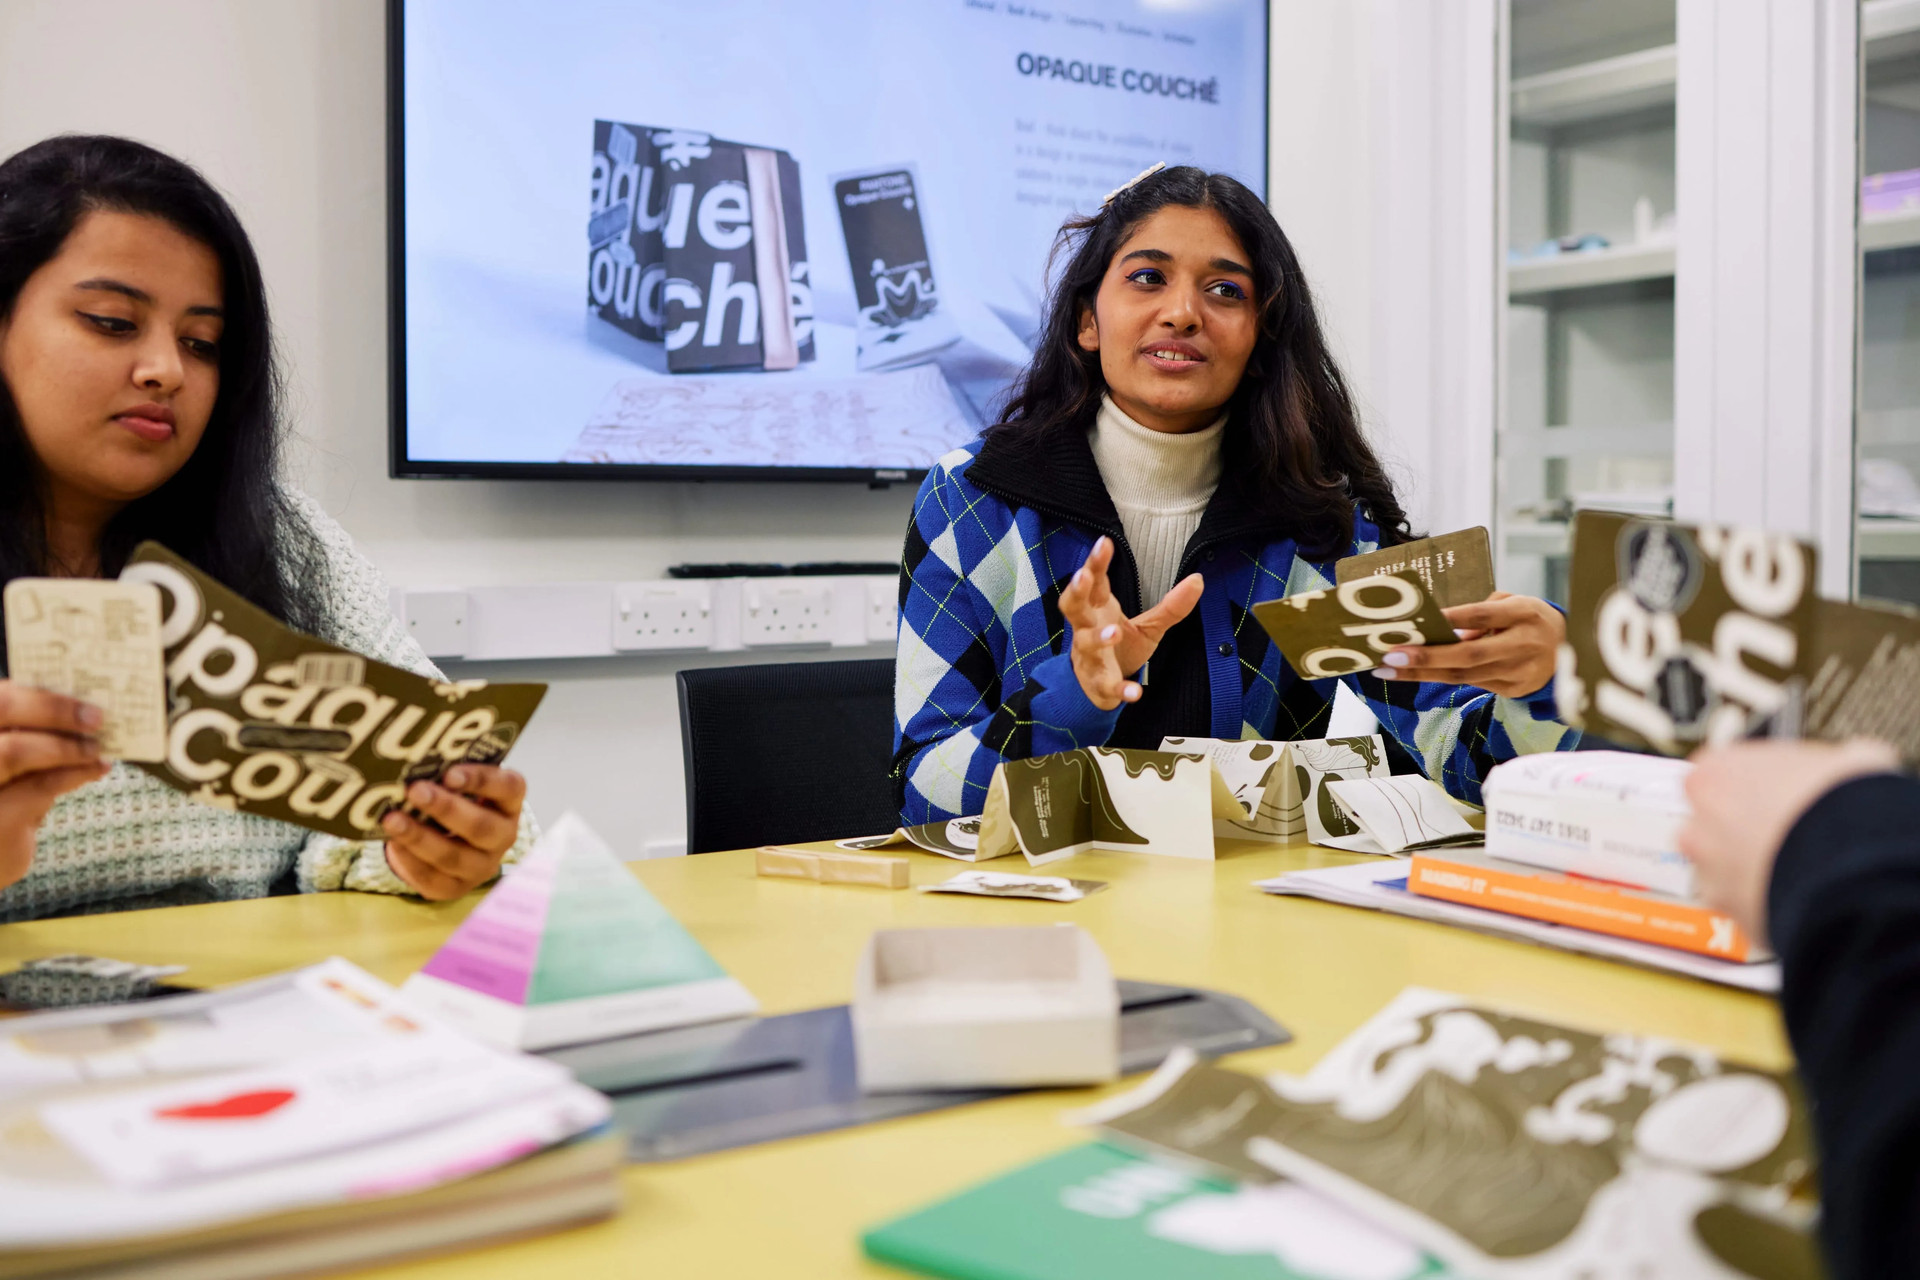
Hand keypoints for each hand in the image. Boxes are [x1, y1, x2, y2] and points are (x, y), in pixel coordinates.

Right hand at [0, 683, 111, 890]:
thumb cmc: (4, 800)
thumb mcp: (14, 767)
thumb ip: (30, 737)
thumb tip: (79, 712)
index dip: (36, 693)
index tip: (78, 694)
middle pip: (0, 708)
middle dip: (52, 708)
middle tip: (95, 717)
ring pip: (15, 750)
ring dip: (67, 746)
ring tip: (95, 749)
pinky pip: (38, 788)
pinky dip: (74, 775)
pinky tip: (95, 770)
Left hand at [382, 765, 526, 900]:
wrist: (448, 840)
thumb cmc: (453, 800)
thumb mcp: (458, 785)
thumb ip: (447, 773)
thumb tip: (417, 760)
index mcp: (508, 804)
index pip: (509, 788)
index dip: (481, 780)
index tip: (450, 774)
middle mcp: (503, 837)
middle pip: (481, 827)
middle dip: (446, 809)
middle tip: (415, 791)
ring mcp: (481, 866)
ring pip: (453, 856)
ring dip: (420, 836)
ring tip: (392, 819)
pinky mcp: (455, 887)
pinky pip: (432, 877)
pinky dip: (410, 859)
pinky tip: (393, 843)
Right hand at [1059, 536, 1203, 710]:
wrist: (1099, 689)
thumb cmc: (1120, 648)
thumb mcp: (1149, 625)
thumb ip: (1171, 605)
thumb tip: (1198, 579)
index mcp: (1098, 610)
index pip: (1093, 582)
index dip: (1096, 563)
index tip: (1104, 542)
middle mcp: (1087, 629)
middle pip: (1073, 606)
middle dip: (1076, 591)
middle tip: (1084, 577)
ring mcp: (1090, 657)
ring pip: (1086, 644)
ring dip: (1098, 638)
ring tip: (1113, 631)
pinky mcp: (1099, 684)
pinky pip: (1107, 686)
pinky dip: (1119, 690)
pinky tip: (1135, 693)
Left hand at [1373, 591, 1564, 697]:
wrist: (1573, 651)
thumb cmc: (1531, 620)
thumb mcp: (1515, 604)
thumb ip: (1483, 613)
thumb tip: (1449, 630)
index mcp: (1525, 615)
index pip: (1485, 616)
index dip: (1454, 618)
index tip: (1422, 621)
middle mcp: (1522, 645)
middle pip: (1469, 655)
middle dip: (1427, 657)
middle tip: (1391, 656)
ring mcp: (1518, 672)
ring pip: (1464, 675)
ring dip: (1422, 673)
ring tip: (1389, 669)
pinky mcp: (1513, 689)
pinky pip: (1471, 683)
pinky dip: (1440, 677)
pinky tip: (1412, 673)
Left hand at [1678, 739, 1899, 946]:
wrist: (1855, 862)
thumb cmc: (1842, 803)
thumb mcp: (1847, 762)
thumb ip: (1828, 764)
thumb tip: (1853, 762)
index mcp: (1716, 771)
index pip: (1718, 774)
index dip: (1750, 786)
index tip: (1773, 794)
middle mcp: (1699, 820)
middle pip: (1711, 823)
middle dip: (1742, 829)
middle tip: (1785, 833)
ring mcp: (1708, 869)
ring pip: (1721, 867)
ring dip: (1749, 868)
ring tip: (1794, 869)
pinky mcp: (1727, 909)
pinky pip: (1741, 903)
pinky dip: (1763, 900)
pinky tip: (1797, 895)